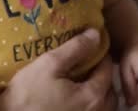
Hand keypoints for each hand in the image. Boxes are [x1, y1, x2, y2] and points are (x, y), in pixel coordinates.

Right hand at [0, 28, 116, 110]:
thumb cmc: (27, 96)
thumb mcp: (49, 65)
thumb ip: (75, 48)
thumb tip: (96, 34)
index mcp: (93, 95)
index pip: (107, 69)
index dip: (102, 54)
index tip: (94, 44)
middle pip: (110, 90)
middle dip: (103, 75)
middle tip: (90, 63)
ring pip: (104, 106)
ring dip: (98, 93)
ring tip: (82, 81)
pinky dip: (90, 106)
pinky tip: (73, 99)